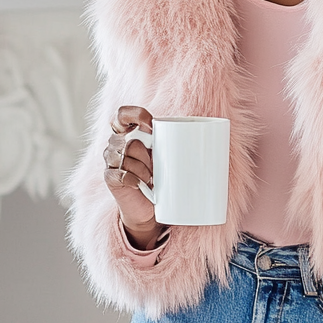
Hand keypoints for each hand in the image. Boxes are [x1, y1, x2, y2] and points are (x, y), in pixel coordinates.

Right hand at [102, 105, 166, 250]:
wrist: (148, 208)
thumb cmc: (160, 176)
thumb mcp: (166, 156)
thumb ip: (173, 142)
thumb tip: (212, 135)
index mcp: (127, 133)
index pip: (122, 114)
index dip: (135, 115)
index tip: (151, 124)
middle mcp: (115, 143)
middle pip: (130, 140)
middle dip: (146, 155)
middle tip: (155, 166)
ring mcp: (110, 161)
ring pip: (126, 156)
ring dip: (143, 170)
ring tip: (151, 179)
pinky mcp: (110, 178)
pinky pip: (121, 174)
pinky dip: (135, 180)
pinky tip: (141, 185)